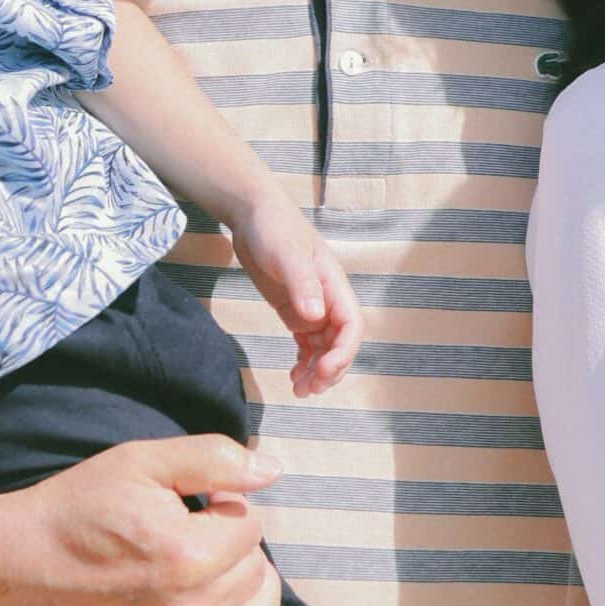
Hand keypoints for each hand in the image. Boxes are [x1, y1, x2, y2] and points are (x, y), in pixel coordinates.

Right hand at [0, 433, 299, 605]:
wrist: (13, 570)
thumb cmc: (75, 509)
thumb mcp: (139, 462)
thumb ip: (213, 459)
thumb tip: (274, 471)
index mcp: (185, 554)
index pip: (249, 525)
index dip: (227, 508)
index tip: (196, 507)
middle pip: (256, 573)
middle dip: (239, 548)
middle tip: (202, 535)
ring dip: (252, 591)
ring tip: (221, 571)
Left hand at [229, 189, 360, 395]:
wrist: (253, 215)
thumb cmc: (274, 229)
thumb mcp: (287, 255)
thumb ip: (303, 285)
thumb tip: (316, 317)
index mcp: (335, 286)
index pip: (351, 327)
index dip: (343, 353)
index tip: (324, 371)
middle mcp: (328, 299)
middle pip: (341, 344)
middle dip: (329, 370)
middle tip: (307, 390)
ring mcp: (312, 306)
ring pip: (324, 348)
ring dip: (316, 371)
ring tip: (298, 390)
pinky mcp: (295, 310)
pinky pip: (307, 344)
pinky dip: (304, 362)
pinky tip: (293, 375)